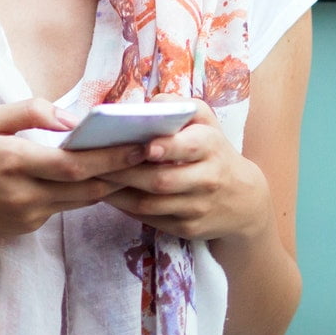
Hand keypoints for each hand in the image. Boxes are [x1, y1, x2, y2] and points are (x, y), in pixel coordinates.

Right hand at [0, 98, 149, 244]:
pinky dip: (84, 192)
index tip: (139, 144)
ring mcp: (29, 215)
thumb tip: (69, 118)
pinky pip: (65, 207)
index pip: (73, 164)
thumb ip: (27, 112)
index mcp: (12, 161)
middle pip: (86, 186)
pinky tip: (100, 177)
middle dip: (123, 171)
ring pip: (82, 200)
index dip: (110, 157)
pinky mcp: (30, 226)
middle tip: (153, 155)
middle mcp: (24, 193)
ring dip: (110, 183)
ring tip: (137, 164)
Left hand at [100, 96, 270, 241]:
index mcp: (210, 146)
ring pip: (151, 204)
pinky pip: (150, 219)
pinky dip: (125, 208)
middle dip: (125, 172)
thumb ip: (177, 106)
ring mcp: (197, 207)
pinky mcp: (188, 229)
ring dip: (118, 192)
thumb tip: (147, 106)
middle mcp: (207, 179)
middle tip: (93, 161)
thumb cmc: (212, 150)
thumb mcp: (204, 121)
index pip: (188, 147)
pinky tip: (107, 194)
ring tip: (92, 178)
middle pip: (161, 180)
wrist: (244, 199)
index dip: (165, 147)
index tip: (142, 146)